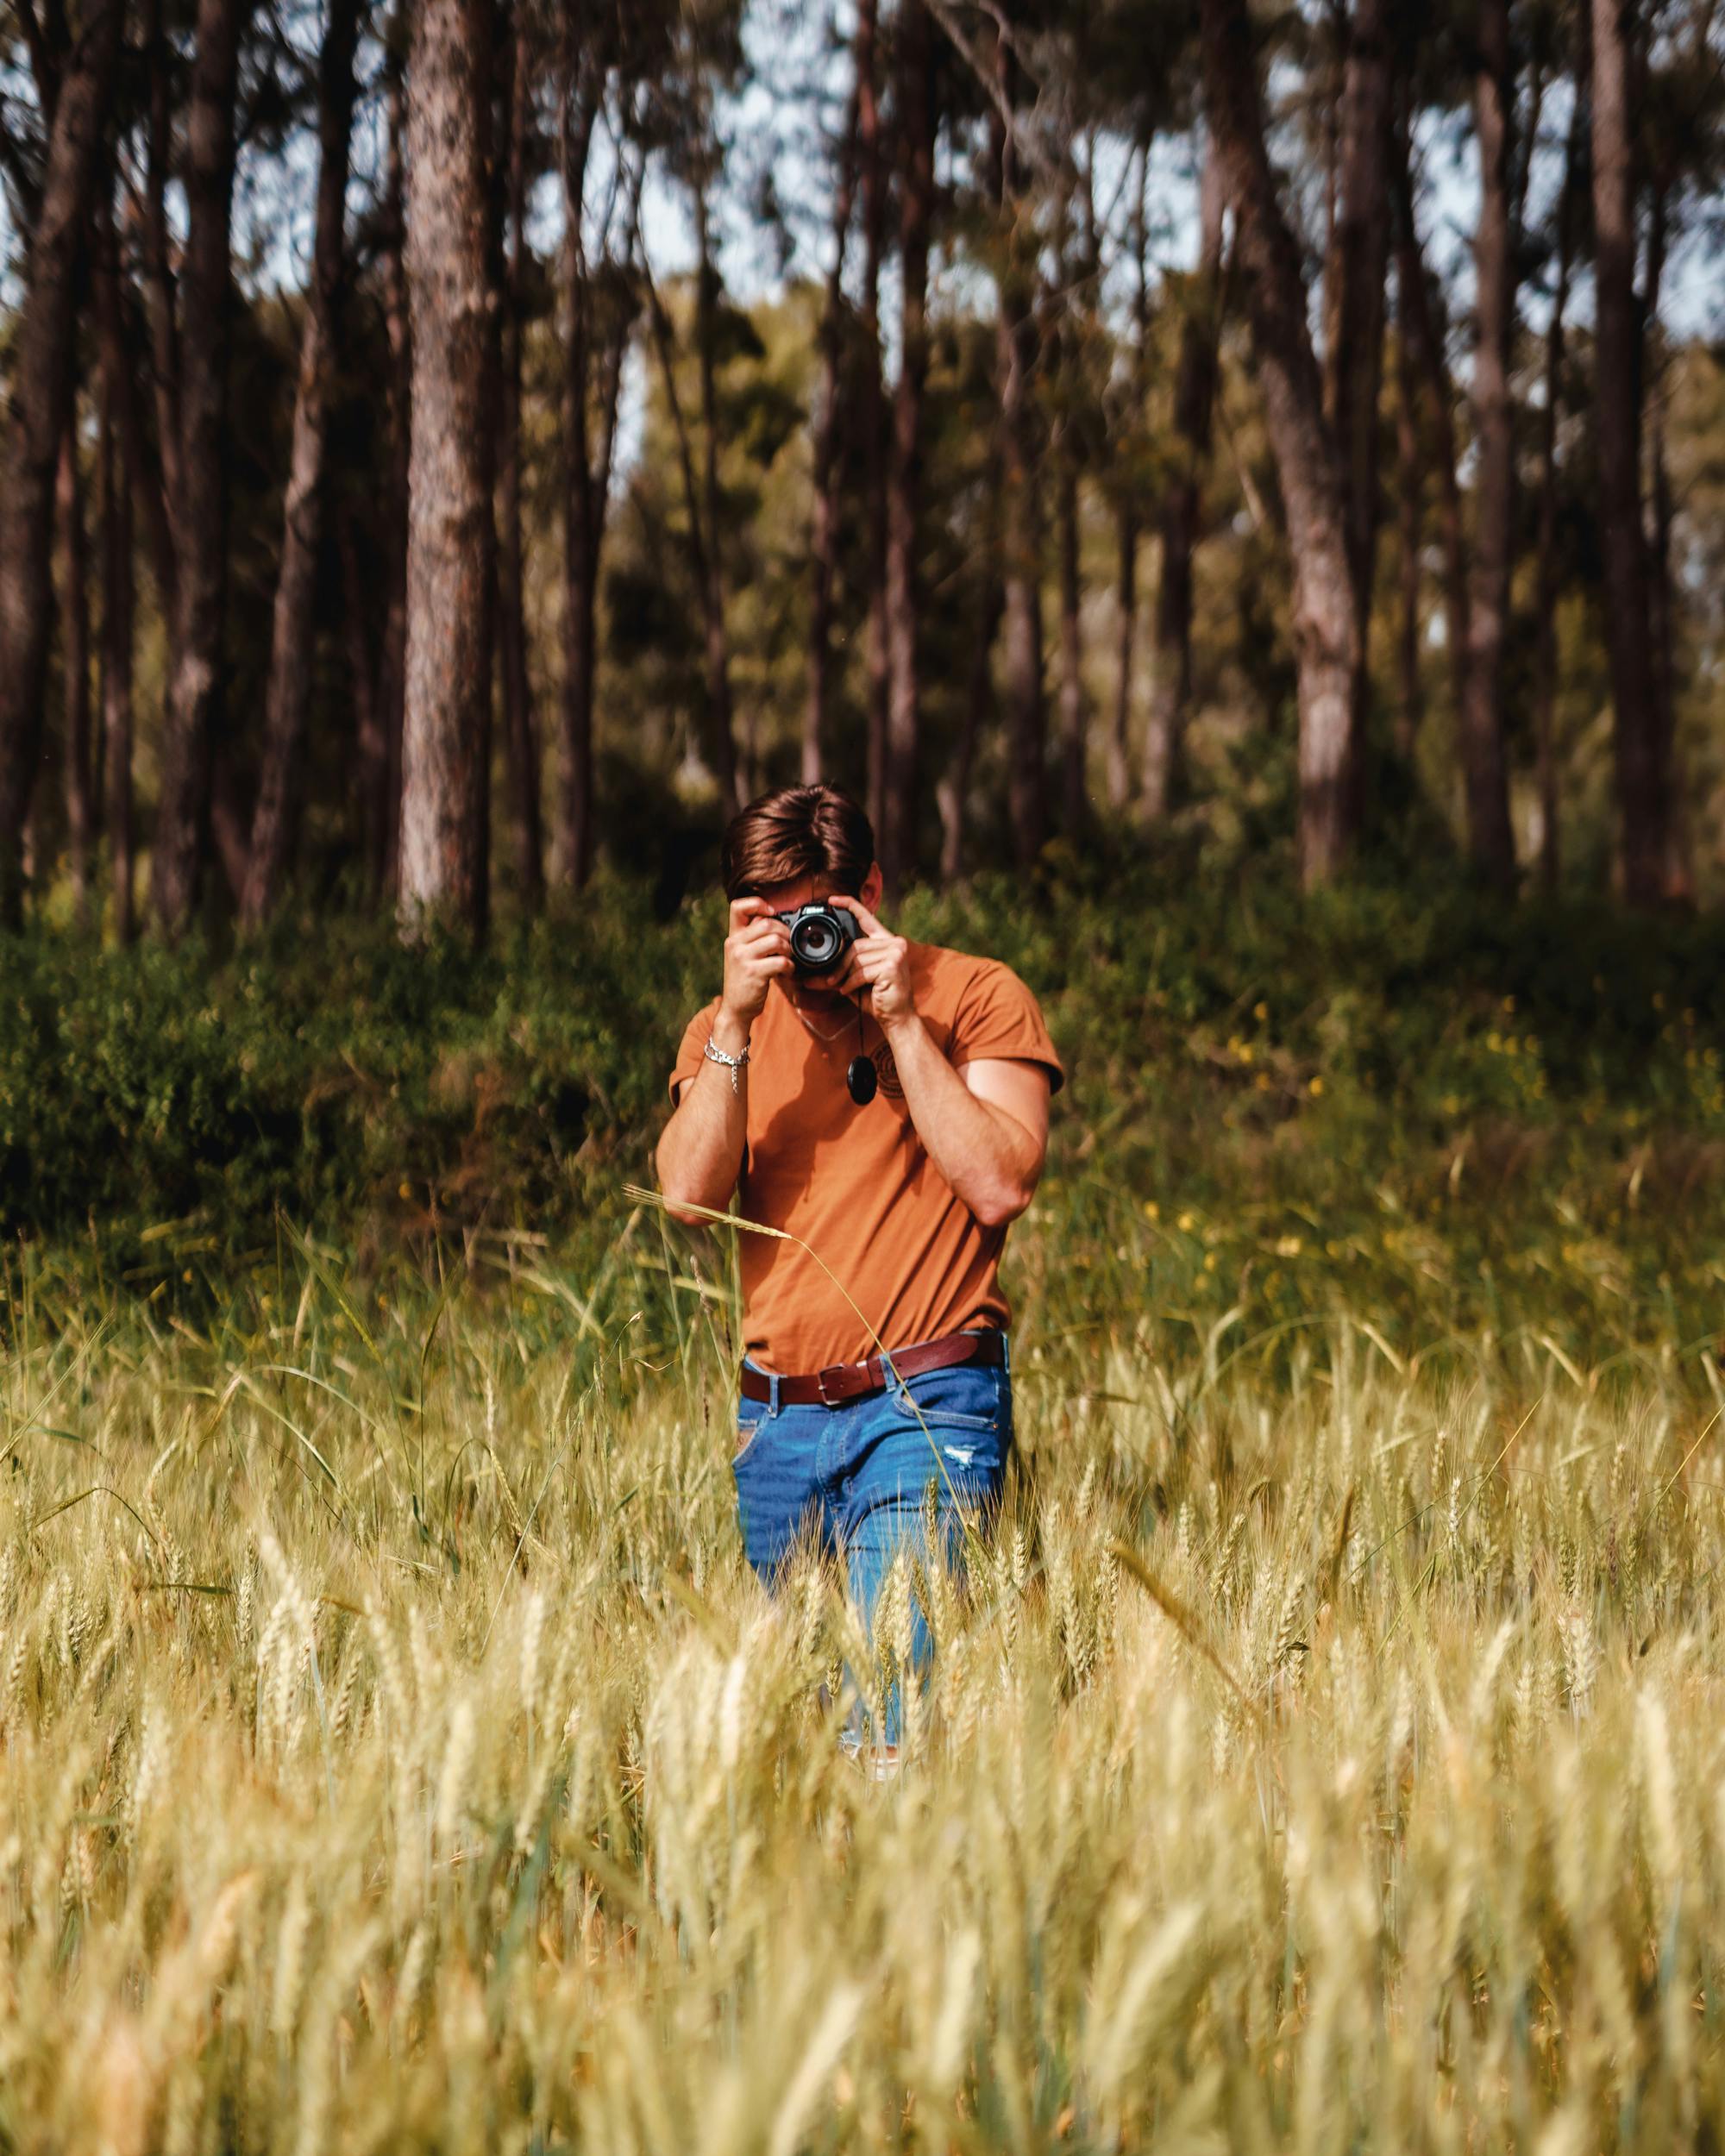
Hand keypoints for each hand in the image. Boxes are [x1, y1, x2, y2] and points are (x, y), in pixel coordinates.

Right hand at [719, 897, 791, 1029]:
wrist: (735, 1008)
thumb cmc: (744, 980)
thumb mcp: (742, 955)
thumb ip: (753, 937)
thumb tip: (775, 920)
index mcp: (733, 937)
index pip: (738, 906)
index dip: (757, 904)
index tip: (771, 914)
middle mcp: (735, 944)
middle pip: (767, 923)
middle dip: (785, 932)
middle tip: (788, 945)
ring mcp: (743, 958)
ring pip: (776, 940)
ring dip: (789, 949)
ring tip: (787, 958)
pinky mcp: (754, 973)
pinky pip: (781, 961)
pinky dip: (790, 966)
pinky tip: (787, 972)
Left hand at [828, 895, 915, 1031]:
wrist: (896, 1018)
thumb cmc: (876, 998)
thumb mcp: (852, 981)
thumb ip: (834, 973)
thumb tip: (804, 978)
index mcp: (886, 941)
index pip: (866, 917)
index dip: (849, 905)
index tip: (832, 900)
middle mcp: (895, 942)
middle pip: (856, 945)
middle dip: (841, 964)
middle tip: (833, 980)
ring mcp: (896, 953)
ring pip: (857, 959)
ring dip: (845, 976)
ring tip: (842, 987)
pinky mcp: (892, 966)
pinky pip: (861, 971)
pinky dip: (851, 983)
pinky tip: (849, 991)